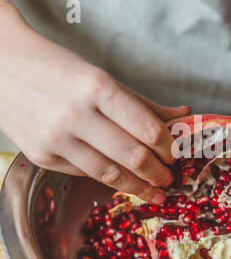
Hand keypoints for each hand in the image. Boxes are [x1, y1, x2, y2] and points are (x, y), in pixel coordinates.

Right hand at [0, 23, 189, 202]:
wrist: (1, 66)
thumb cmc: (59, 69)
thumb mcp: (104, 79)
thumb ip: (144, 104)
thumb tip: (185, 116)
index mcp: (98, 87)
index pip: (148, 129)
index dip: (168, 147)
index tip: (175, 155)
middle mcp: (76, 114)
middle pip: (132, 155)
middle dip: (157, 172)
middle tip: (168, 178)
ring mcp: (55, 139)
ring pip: (109, 173)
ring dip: (137, 186)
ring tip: (153, 191)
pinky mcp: (41, 156)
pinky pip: (84, 173)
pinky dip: (107, 176)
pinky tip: (120, 178)